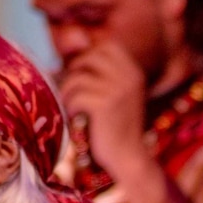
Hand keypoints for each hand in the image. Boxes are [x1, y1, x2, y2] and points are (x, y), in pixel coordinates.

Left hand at [58, 41, 149, 176]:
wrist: (129, 158)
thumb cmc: (116, 127)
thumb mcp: (116, 94)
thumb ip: (100, 73)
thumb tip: (68, 44)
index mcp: (134, 72)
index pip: (106, 46)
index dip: (88, 56)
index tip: (83, 76)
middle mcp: (129, 77)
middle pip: (89, 57)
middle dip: (75, 72)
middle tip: (74, 93)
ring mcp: (118, 90)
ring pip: (77, 77)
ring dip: (68, 93)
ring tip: (74, 109)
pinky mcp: (105, 104)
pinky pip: (75, 96)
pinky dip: (70, 108)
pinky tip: (77, 120)